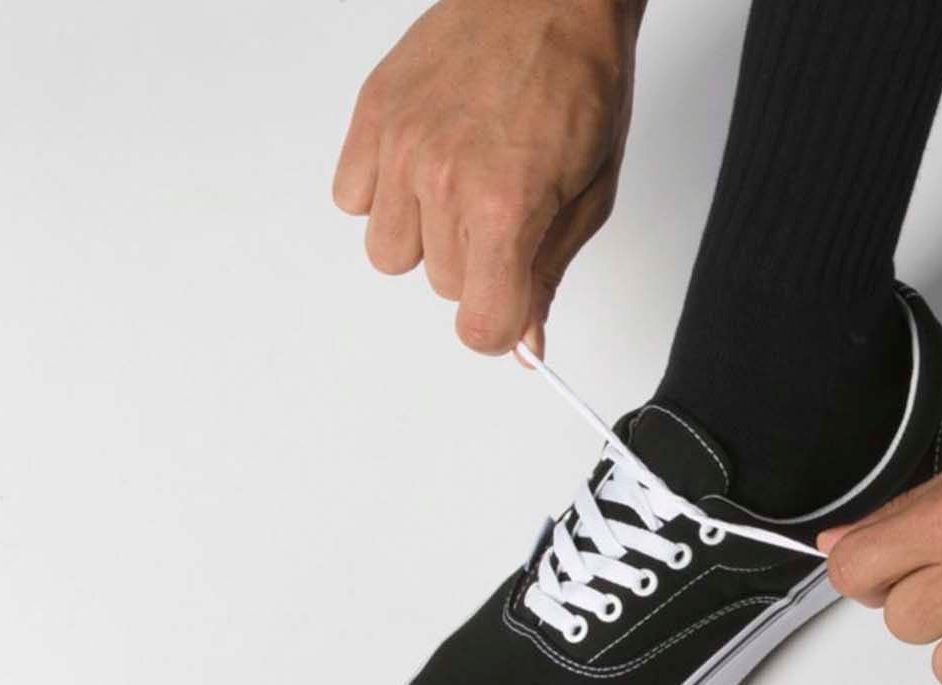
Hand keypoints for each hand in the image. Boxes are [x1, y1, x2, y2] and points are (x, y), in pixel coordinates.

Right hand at [332, 0, 641, 356]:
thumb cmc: (579, 82)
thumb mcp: (589, 194)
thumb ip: (547, 273)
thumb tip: (525, 344)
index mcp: (505, 207)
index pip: (479, 325)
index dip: (500, 326)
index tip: (510, 308)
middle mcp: (442, 179)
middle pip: (442, 287)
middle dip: (476, 266)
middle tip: (505, 213)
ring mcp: (400, 145)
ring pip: (391, 254)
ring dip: (424, 236)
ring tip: (460, 188)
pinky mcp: (373, 114)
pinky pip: (351, 199)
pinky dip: (383, 195)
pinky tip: (423, 165)